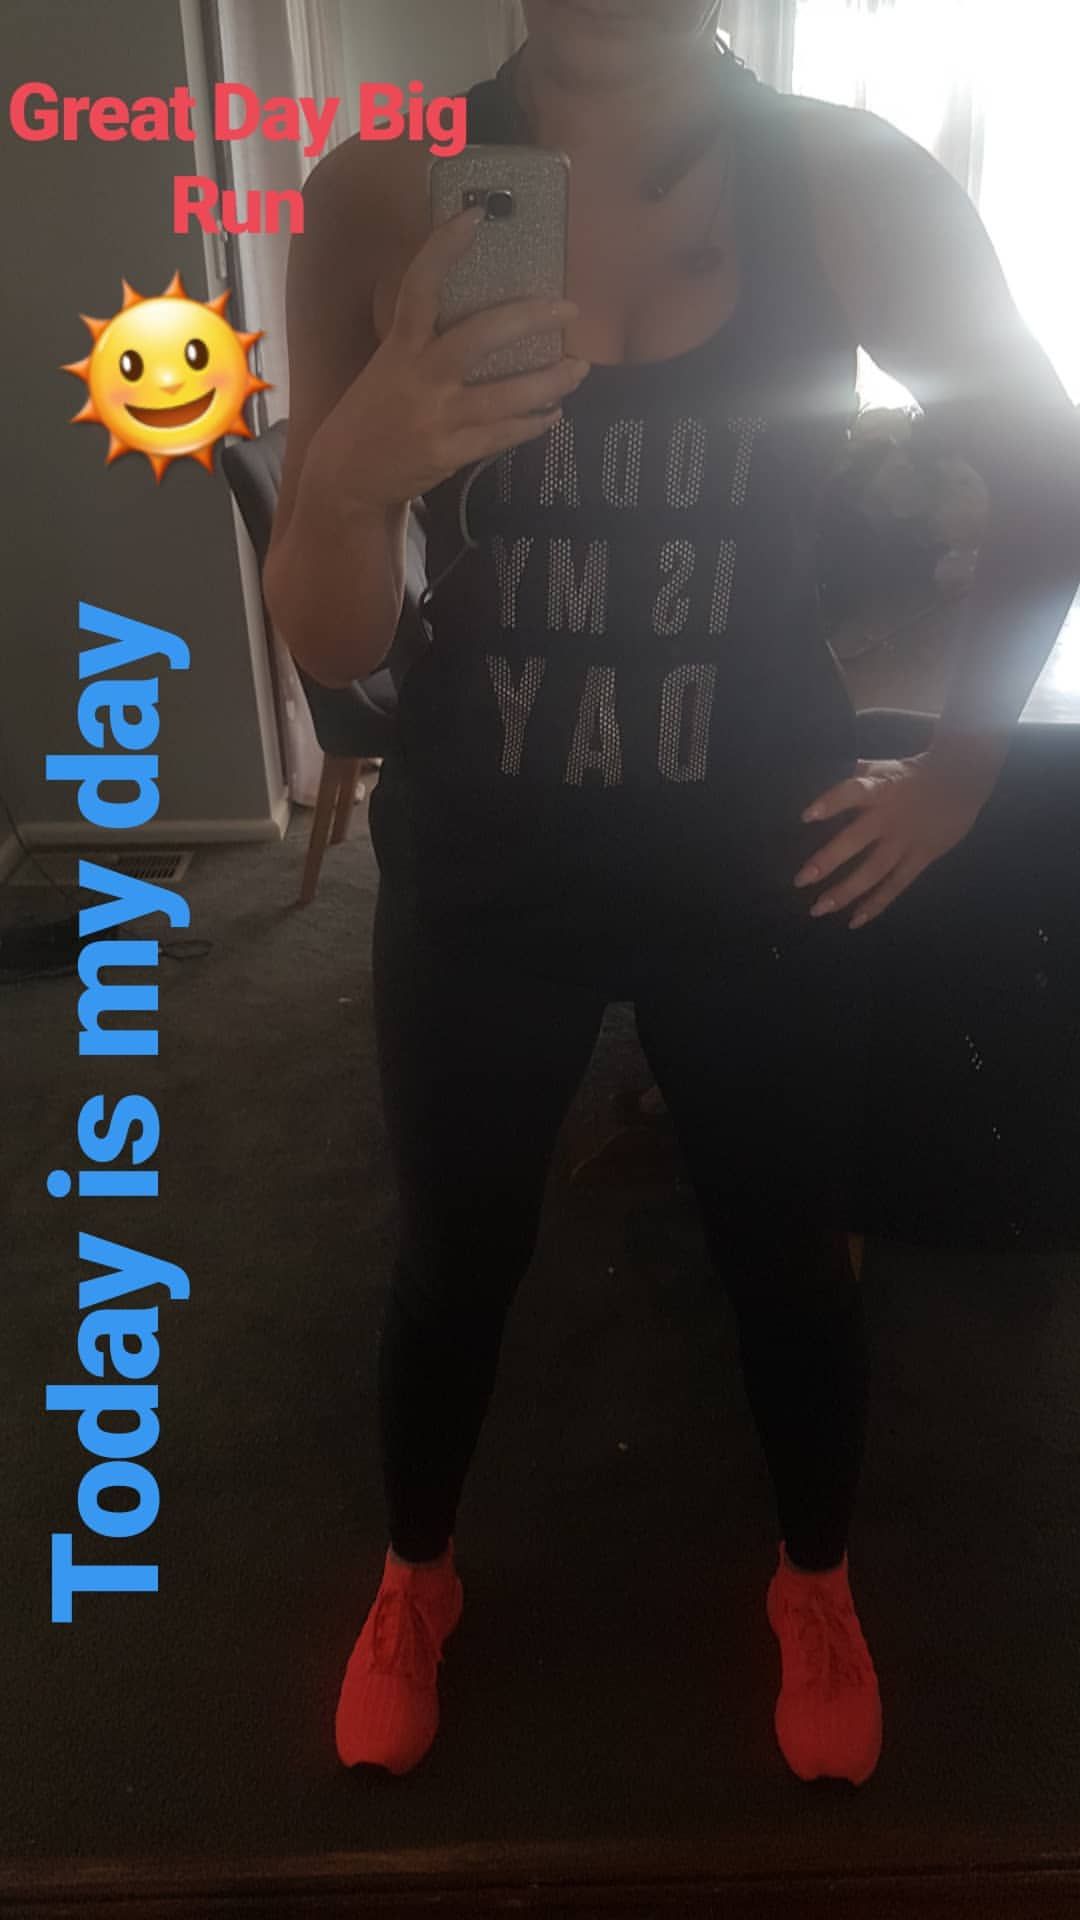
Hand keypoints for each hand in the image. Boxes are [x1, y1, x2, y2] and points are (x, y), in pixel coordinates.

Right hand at [313, 208, 589, 511]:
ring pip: (506, 396)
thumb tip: (485, 319)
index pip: (418, 287)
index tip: (473, 216)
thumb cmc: (376, 412)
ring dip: (550, 382)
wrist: (347, 476)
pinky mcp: (448, 454)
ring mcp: (436, 418)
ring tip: (578, 369)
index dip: (443, 249)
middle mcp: (420, 377)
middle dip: (530, 320)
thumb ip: (427, 342)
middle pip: (480, 338)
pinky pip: (502, 435)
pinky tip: (552, 414)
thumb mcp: (390, 366)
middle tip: (568, 310)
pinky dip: (533, 424)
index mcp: (401, 347)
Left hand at [794, 754, 990, 928]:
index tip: (806, 816)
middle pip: (857, 839)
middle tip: (800, 880)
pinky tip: (855, 920)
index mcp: (881, 789)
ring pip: (875, 870)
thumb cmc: (913, 774)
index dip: (832, 802)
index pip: (854, 791)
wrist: (963, 779)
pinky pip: (897, 884)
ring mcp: (907, 840)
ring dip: (846, 891)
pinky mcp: (923, 857)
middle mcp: (891, 816)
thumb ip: (857, 776)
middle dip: (828, 860)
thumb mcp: (886, 767)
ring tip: (819, 908)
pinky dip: (877, 903)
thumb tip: (825, 778)